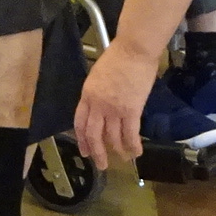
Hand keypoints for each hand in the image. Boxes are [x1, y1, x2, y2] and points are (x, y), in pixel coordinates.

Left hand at [74, 41, 156, 168]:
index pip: (80, 122)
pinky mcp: (131, 110)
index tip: (85, 150)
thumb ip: (96, 93)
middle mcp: (97, 105)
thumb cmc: (118, 57)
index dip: (82, 139)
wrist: (133, 50)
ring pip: (112, 137)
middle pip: (93, 134)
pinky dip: (133, 145)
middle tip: (100, 164)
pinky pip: (130, 134)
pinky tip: (136, 152)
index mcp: (87, 95)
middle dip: (97, 152)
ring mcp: (114, 109)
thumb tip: (101, 105)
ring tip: (122, 158)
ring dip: (117, 151)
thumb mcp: (97, 75)